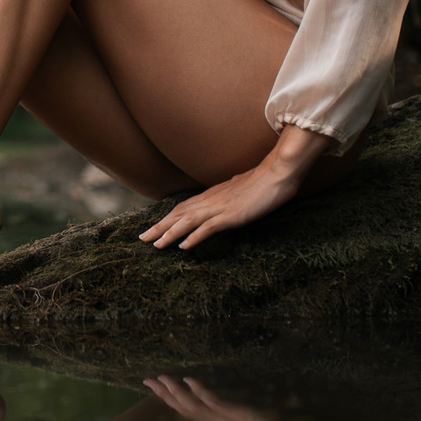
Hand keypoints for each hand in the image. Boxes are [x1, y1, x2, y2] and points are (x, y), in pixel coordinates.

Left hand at [139, 126, 330, 248]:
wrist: (278, 173)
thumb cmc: (262, 181)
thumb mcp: (239, 190)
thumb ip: (228, 197)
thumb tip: (224, 202)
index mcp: (211, 195)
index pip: (182, 207)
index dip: (166, 218)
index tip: (153, 228)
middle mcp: (211, 200)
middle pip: (179, 214)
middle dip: (159, 227)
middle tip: (141, 238)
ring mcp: (220, 208)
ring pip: (188, 221)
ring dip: (170, 233)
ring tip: (156, 245)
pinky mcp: (232, 215)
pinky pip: (209, 227)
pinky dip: (195, 237)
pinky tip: (184, 247)